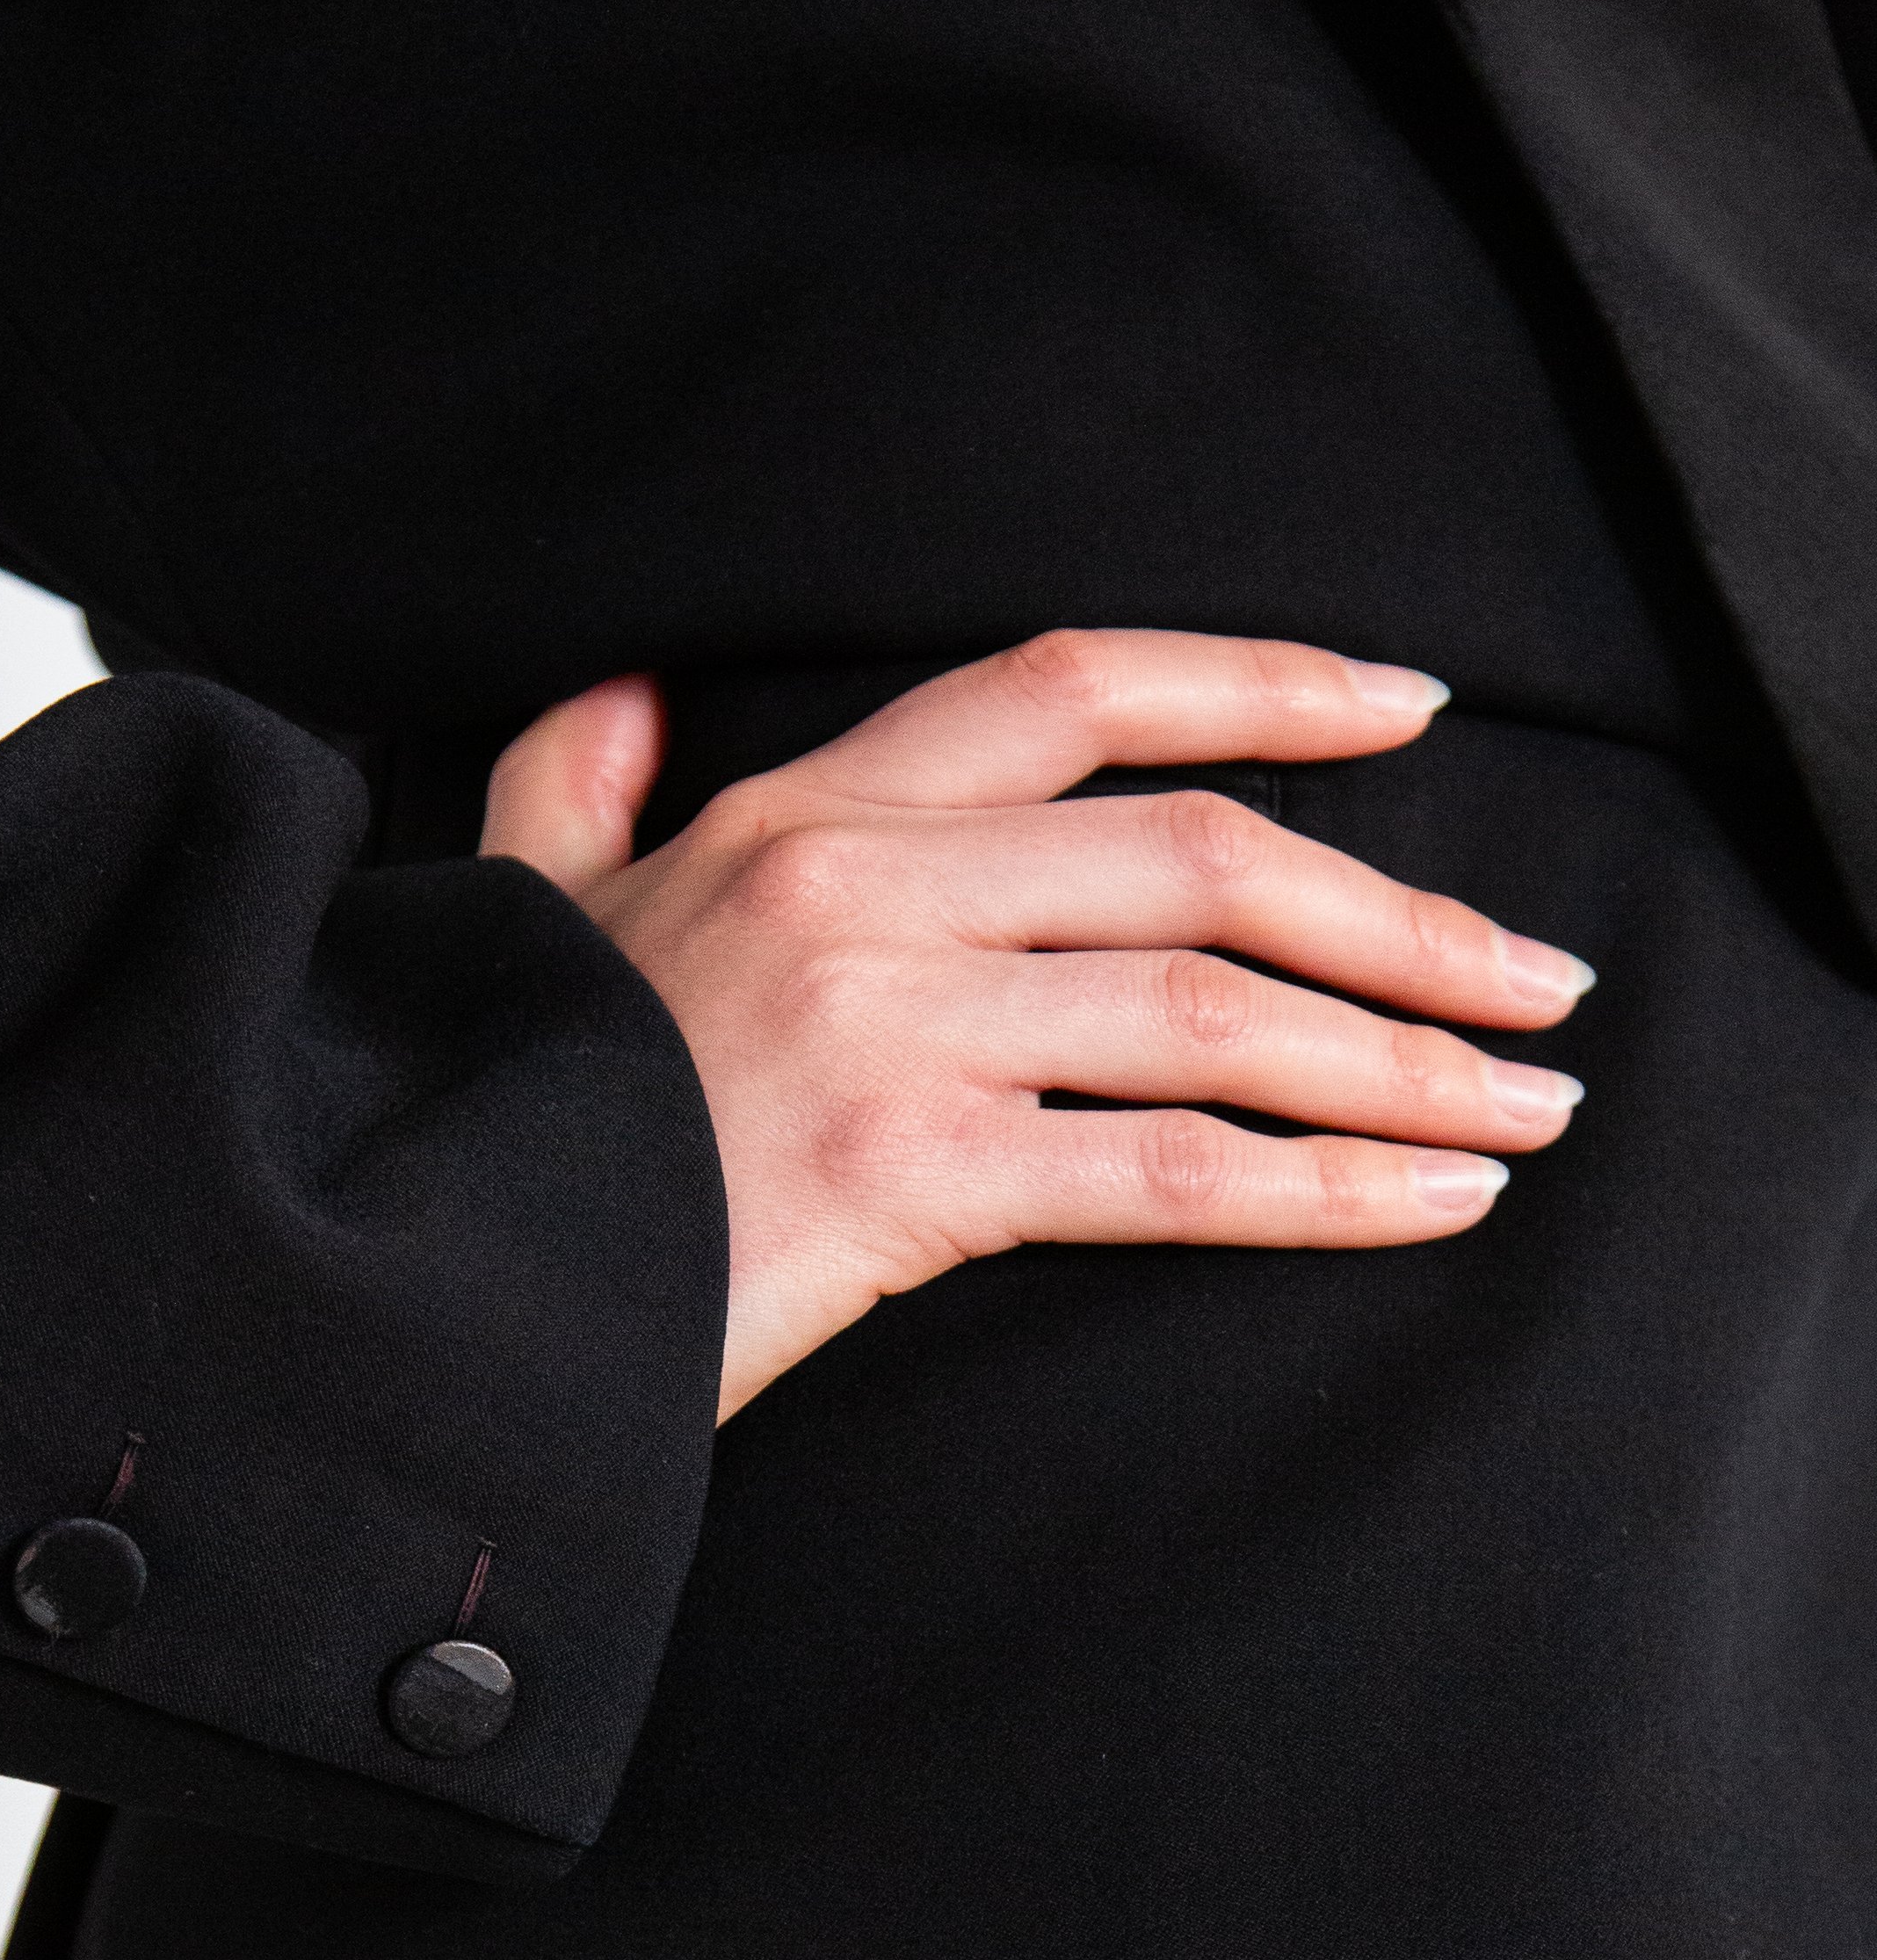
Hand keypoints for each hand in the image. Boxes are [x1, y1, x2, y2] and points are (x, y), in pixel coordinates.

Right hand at [482, 630, 1592, 1420]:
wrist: (419, 1278)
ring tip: (1534, 1108)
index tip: (1410, 706)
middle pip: (1202, 856)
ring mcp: (882, 1020)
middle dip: (1406, 918)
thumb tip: (619, 695)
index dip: (1259, 681)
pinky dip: (1326, 1187)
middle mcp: (858, 884)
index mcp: (800, 811)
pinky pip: (1167, 1172)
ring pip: (1216, 1010)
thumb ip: (573, 791)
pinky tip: (1434, 1201)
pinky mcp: (897, 1169)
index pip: (1070, 688)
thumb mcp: (523, 916)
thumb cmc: (499, 1105)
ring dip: (1407, 1061)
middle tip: (1540, 981)